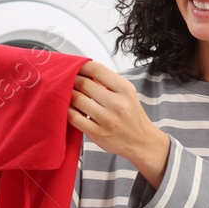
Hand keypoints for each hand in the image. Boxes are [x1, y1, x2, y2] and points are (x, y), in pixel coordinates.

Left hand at [68, 61, 171, 186]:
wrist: (141, 141)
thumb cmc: (131, 115)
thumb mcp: (126, 93)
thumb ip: (107, 82)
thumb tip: (83, 71)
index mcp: (125, 89)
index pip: (97, 70)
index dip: (81, 66)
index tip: (76, 67)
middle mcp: (117, 104)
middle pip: (84, 84)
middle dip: (72, 80)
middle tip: (68, 81)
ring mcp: (107, 120)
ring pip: (77, 99)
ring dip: (68, 94)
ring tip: (67, 94)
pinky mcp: (98, 134)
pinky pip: (74, 117)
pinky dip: (68, 110)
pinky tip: (69, 108)